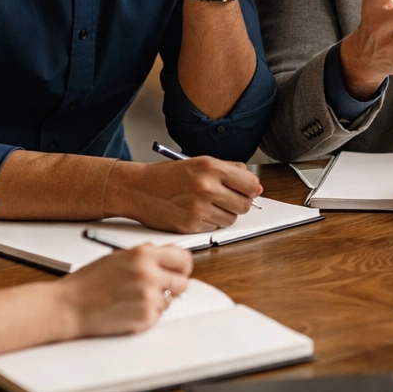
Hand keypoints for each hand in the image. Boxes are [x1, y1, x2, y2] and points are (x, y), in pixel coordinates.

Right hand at [56, 243, 194, 337]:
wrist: (69, 306)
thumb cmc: (88, 283)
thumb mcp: (117, 257)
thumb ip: (145, 256)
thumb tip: (168, 258)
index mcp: (143, 255)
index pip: (182, 258)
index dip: (182, 266)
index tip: (179, 270)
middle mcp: (149, 275)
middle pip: (183, 282)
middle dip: (173, 285)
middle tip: (158, 287)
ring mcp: (149, 298)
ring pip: (170, 300)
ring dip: (157, 300)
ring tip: (131, 298)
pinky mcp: (145, 318)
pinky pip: (158, 315)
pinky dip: (147, 314)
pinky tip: (127, 309)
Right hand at [104, 157, 263, 232]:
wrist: (138, 188)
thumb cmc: (168, 176)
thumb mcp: (199, 163)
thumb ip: (228, 170)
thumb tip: (254, 184)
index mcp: (211, 167)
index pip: (251, 184)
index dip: (252, 189)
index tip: (249, 191)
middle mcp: (207, 187)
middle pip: (244, 204)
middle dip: (239, 204)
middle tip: (227, 199)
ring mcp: (199, 208)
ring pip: (231, 219)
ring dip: (224, 214)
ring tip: (207, 205)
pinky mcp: (191, 225)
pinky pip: (214, 228)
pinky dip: (209, 223)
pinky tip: (195, 213)